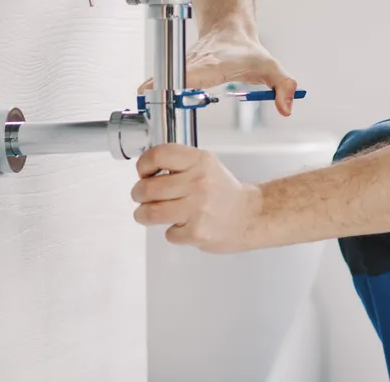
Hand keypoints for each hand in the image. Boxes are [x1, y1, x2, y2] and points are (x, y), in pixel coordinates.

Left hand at [131, 143, 262, 253]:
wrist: (251, 215)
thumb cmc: (223, 191)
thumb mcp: (205, 165)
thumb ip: (178, 163)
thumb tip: (144, 171)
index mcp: (200, 161)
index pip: (158, 155)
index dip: (143, 165)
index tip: (143, 172)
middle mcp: (199, 182)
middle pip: (147, 188)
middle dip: (138, 194)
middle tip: (141, 196)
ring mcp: (198, 208)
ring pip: (150, 212)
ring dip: (143, 214)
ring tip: (147, 213)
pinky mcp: (198, 232)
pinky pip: (168, 234)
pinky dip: (172, 232)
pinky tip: (183, 226)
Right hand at [138, 25, 299, 115]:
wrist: (229, 26)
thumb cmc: (247, 50)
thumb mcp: (270, 67)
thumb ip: (283, 87)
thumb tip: (286, 109)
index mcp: (216, 64)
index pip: (196, 73)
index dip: (181, 80)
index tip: (170, 85)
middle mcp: (196, 63)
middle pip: (175, 76)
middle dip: (160, 88)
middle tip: (145, 100)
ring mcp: (185, 64)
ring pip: (166, 75)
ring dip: (153, 88)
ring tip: (141, 101)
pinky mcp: (179, 68)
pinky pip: (165, 78)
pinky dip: (154, 87)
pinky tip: (144, 97)